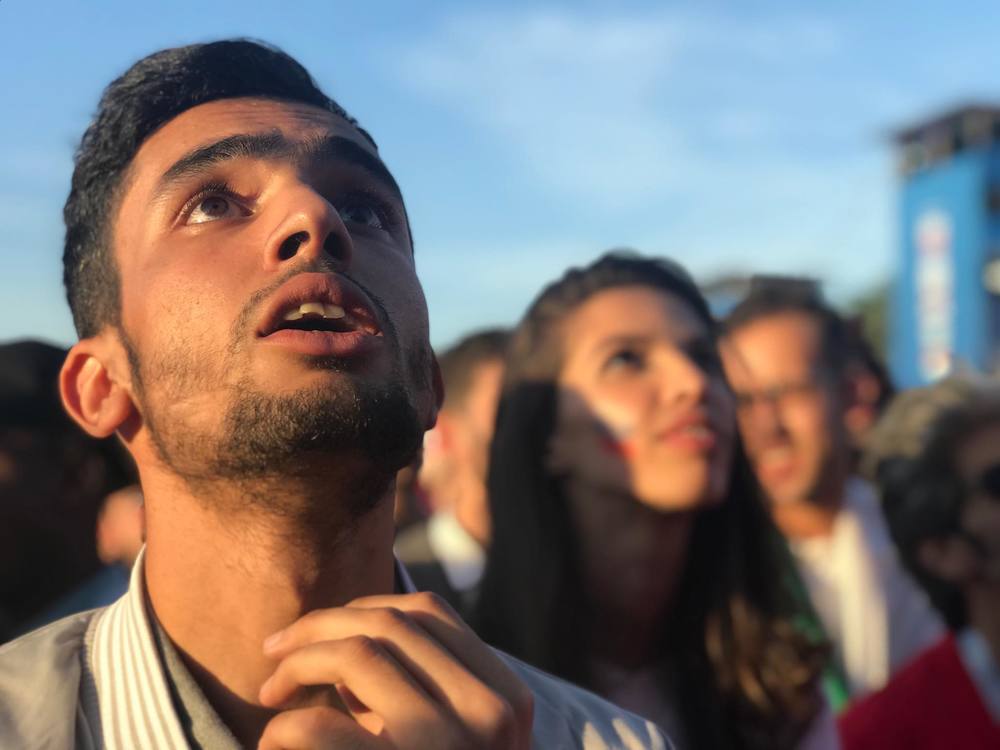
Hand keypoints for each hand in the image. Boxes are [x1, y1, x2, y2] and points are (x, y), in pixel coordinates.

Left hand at [257, 591, 533, 748]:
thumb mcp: (451, 737)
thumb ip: (419, 687)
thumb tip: (346, 636)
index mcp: (505, 697)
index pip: (430, 614)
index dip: (365, 607)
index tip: (322, 626)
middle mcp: (487, 714)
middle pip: (389, 625)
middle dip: (319, 625)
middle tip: (274, 649)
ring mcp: (447, 745)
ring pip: (359, 655)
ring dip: (299, 661)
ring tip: (271, 688)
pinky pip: (320, 727)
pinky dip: (285, 725)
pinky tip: (274, 739)